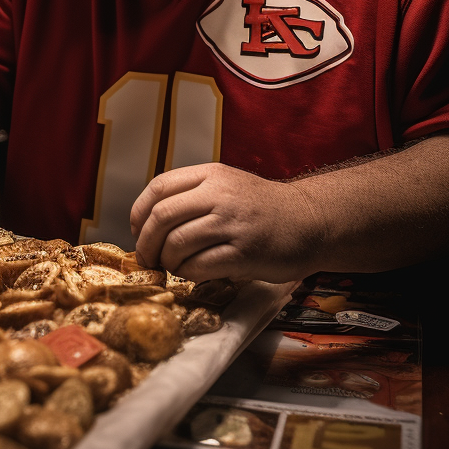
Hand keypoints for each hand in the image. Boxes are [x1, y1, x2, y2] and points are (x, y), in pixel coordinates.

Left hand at [129, 163, 321, 282]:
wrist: (311, 221)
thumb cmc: (262, 208)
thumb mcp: (227, 185)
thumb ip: (193, 194)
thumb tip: (147, 220)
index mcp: (211, 174)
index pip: (159, 187)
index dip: (139, 211)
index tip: (137, 230)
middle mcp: (220, 194)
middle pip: (162, 216)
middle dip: (146, 242)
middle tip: (146, 257)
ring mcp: (233, 223)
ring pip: (178, 243)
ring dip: (167, 260)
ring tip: (171, 266)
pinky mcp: (246, 252)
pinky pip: (200, 266)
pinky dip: (188, 273)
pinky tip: (192, 273)